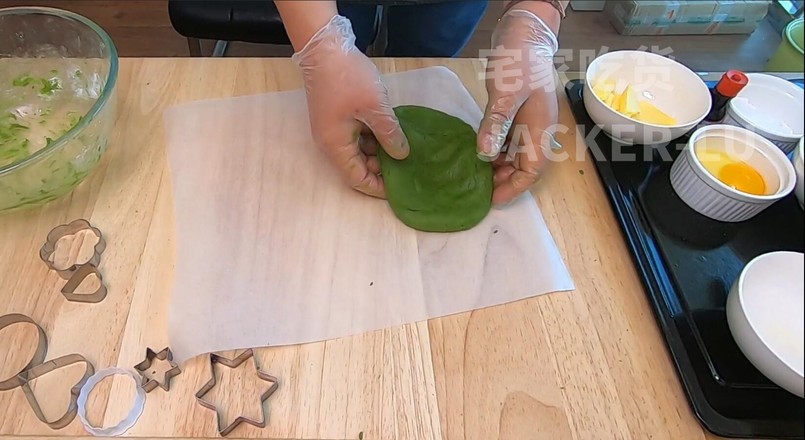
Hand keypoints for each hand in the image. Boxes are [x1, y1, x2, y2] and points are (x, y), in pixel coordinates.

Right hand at [292, 15, 408, 197]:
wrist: (325, 47)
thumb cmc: (348, 78)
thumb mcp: (376, 108)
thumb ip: (390, 134)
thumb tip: (402, 155)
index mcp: (335, 146)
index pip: (357, 180)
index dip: (377, 187)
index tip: (400, 186)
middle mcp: (331, 143)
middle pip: (358, 167)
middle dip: (381, 169)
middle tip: (408, 166)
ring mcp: (333, 130)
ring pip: (359, 151)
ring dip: (379, 152)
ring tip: (404, 150)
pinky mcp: (338, 118)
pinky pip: (357, 137)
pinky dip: (374, 139)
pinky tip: (392, 133)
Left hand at [478, 6, 560, 205]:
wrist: (524, 35)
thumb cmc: (519, 61)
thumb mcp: (506, 92)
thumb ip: (497, 123)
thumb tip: (485, 154)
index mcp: (541, 128)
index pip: (532, 170)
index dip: (513, 187)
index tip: (492, 198)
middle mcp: (537, 131)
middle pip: (524, 168)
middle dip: (503, 182)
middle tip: (476, 189)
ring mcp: (528, 124)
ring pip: (515, 157)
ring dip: (497, 169)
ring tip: (473, 175)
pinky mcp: (517, 117)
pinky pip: (508, 143)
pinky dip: (494, 152)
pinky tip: (476, 154)